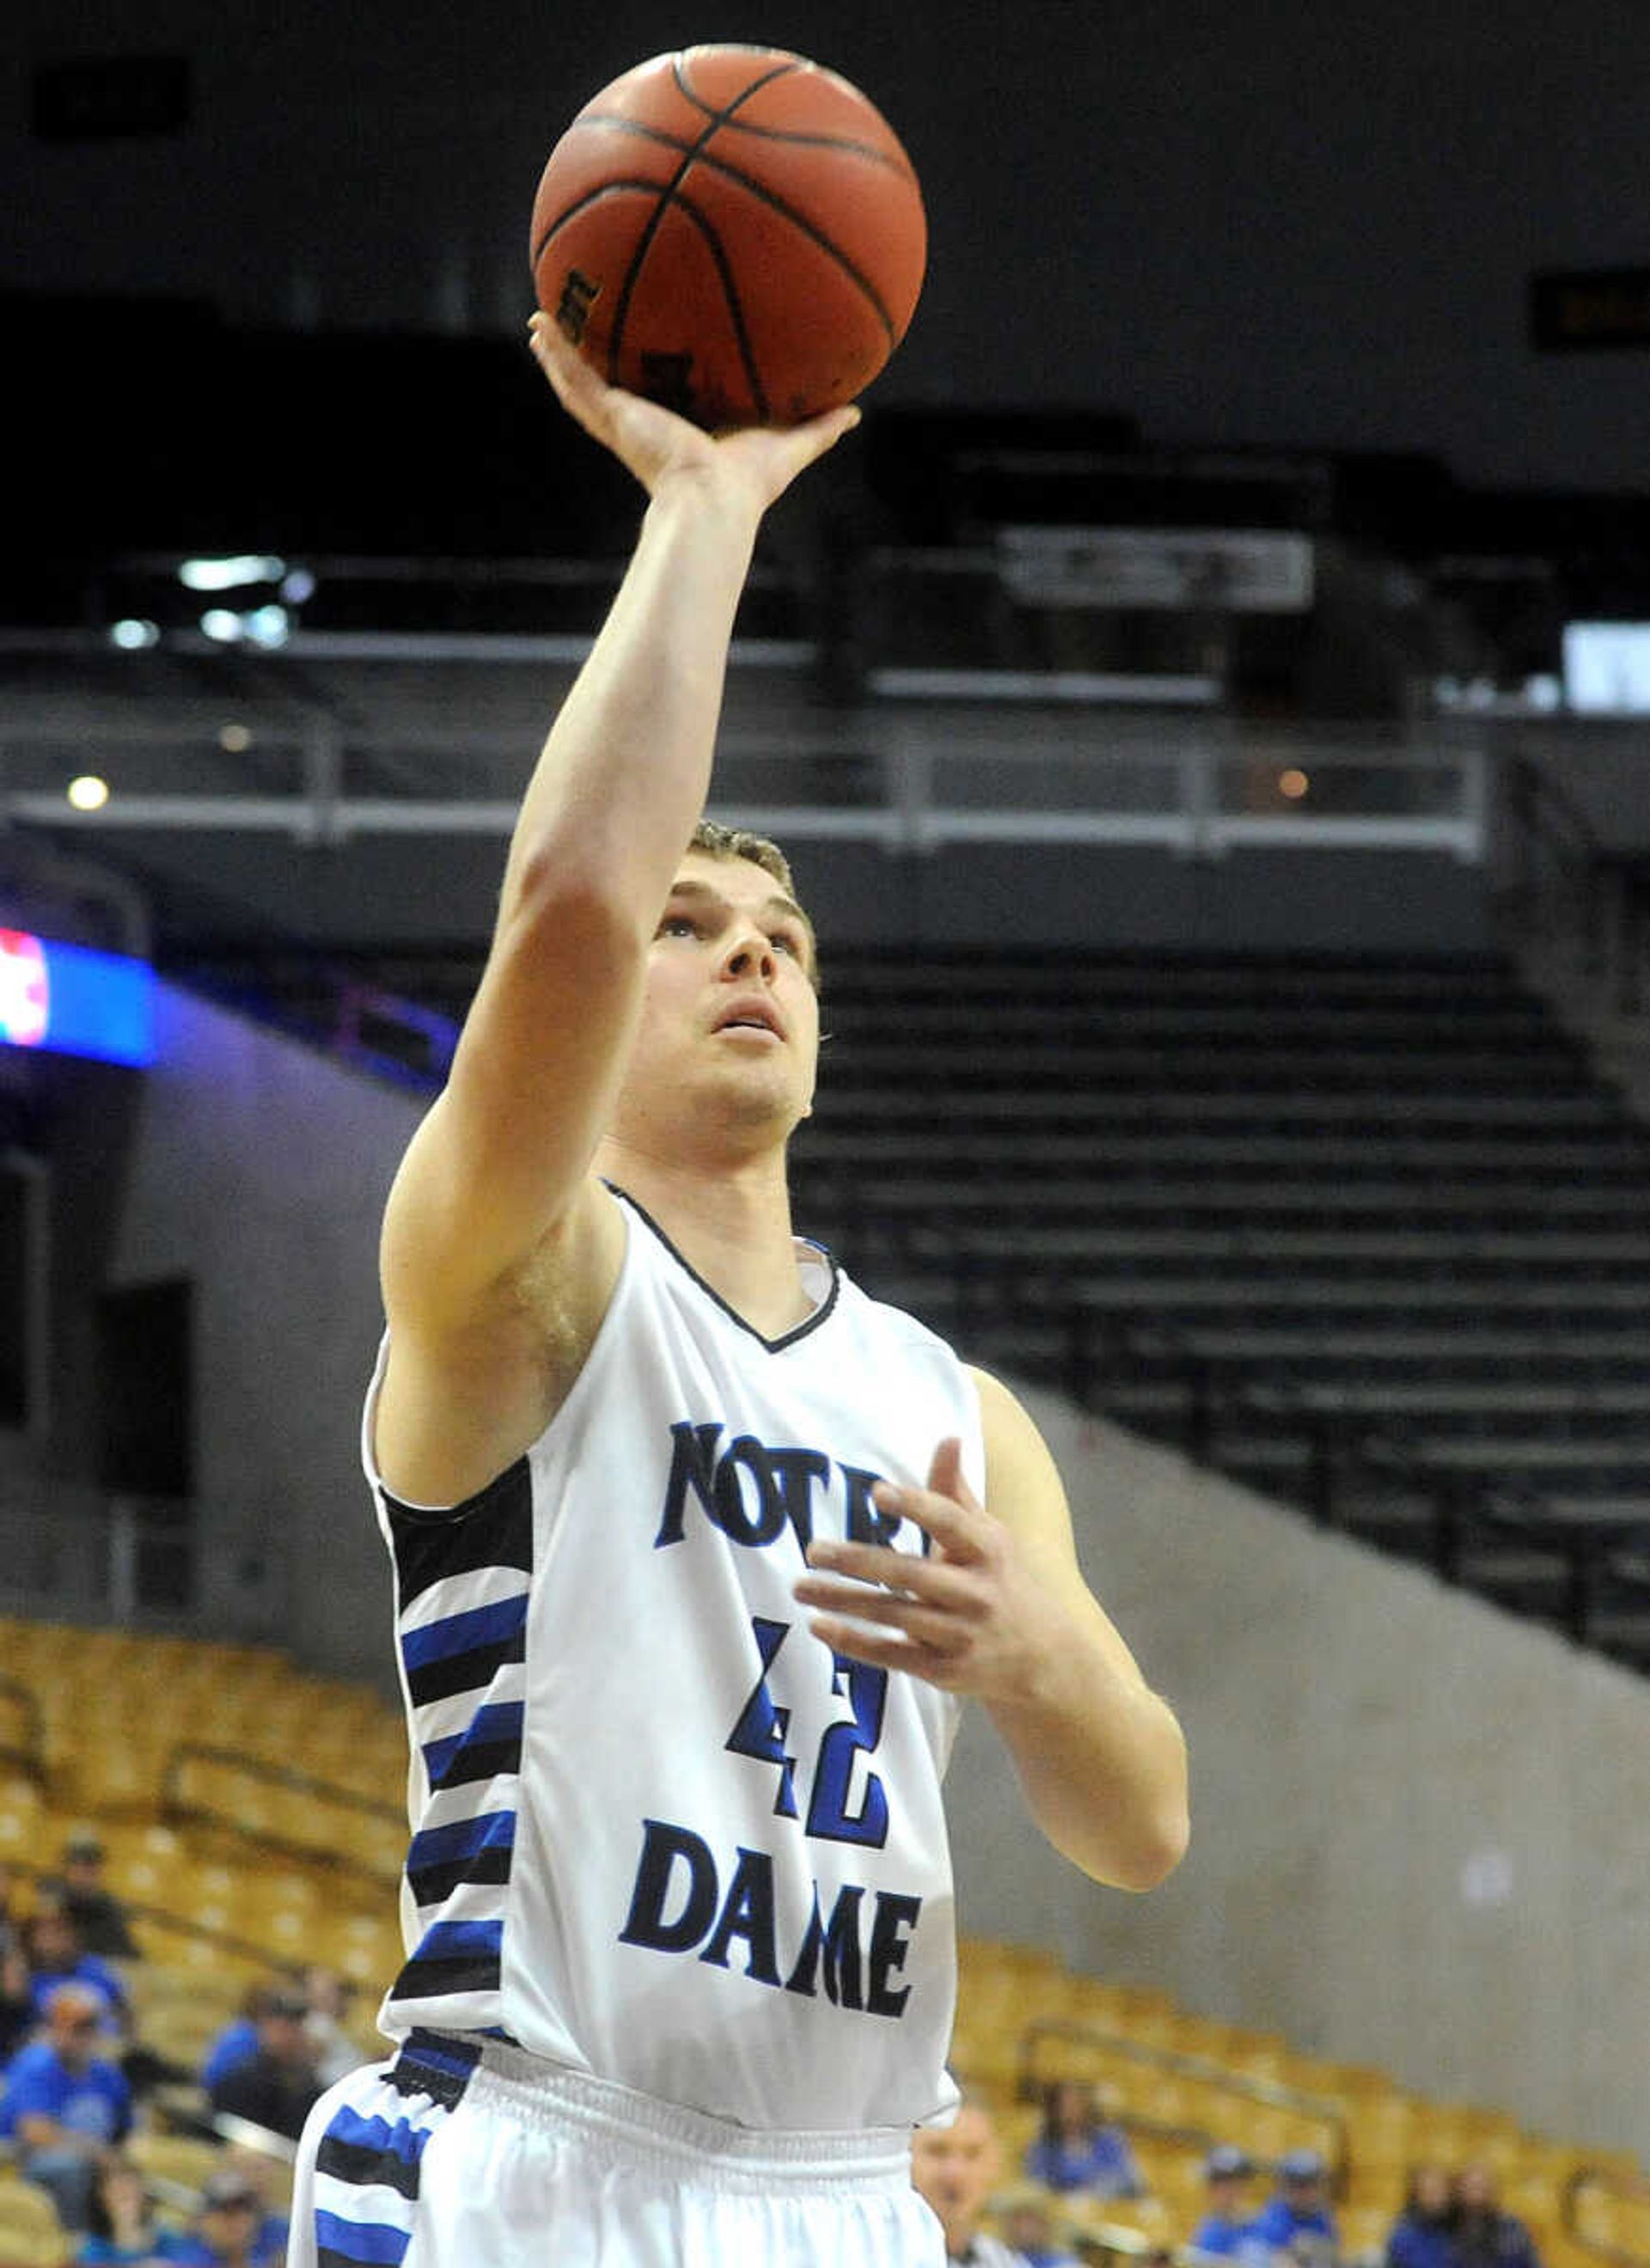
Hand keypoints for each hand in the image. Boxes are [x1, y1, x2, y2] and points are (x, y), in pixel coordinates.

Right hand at [528, 313, 858, 514]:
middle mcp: (642, 428)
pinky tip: (539, 325)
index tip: (635, 357)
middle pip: (608, 391)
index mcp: (674, 436)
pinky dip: (556, 354)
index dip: (641, 383)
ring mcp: (622, 423)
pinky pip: (577, 381)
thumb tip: (857, 413)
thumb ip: (819, 428)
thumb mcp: (789, 443)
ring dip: (559, 355)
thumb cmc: (748, 486)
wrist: (714, 502)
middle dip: (591, 365)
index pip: (653, 404)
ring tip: (539, 322)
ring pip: (581, 384)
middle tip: (574, 334)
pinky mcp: (612, 418)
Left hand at [793, 1438, 1074, 1699]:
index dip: (915, 1505)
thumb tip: (949, 1436)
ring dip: (843, 1601)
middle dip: (858, 1561)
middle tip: (812, 1549)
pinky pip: (892, 1655)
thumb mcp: (987, 1535)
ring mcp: (962, 1635)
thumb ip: (955, 1492)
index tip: (876, 1491)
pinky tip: (819, 1625)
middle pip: (911, 1573)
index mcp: (988, 1550)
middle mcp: (977, 1593)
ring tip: (800, 1587)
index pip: (949, 1522)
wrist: (1042, 1658)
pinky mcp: (945, 1671)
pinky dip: (853, 1642)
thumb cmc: (1000, 1580)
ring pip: (894, 1615)